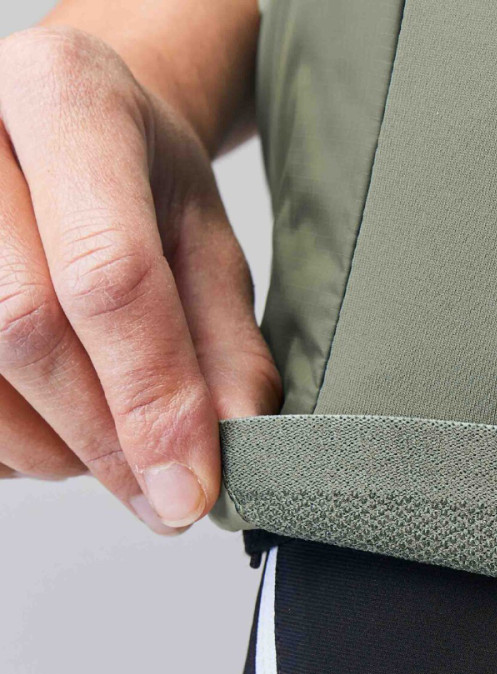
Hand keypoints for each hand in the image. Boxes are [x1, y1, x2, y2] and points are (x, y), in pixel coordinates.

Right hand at [0, 27, 279, 532]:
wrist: (64, 131)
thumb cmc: (141, 182)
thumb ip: (224, 347)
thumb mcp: (206, 244)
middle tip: (167, 496)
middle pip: (22, 326)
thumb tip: (225, 454)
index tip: (190, 489)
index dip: (153, 397)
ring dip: (56, 447)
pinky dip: (14, 439)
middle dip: (106, 438)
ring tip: (119, 448)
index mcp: (69, 102)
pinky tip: (60, 424)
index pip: (108, 273)